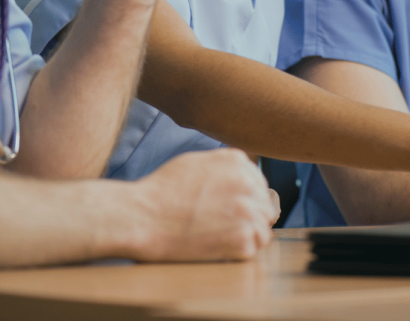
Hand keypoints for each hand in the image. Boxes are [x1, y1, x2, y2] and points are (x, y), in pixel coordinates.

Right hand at [135, 149, 275, 260]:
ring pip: (263, 225)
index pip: (258, 183)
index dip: (245, 198)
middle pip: (264, 204)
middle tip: (225, 225)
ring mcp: (247, 210)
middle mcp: (247, 182)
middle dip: (250, 215)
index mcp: (237, 161)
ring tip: (221, 235)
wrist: (145, 216)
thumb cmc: (164, 189)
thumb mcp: (197, 162)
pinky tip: (219, 245)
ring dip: (247, 233)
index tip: (229, 208)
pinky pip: (255, 246)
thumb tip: (242, 178)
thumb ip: (224, 167)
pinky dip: (240, 250)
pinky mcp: (242, 238)